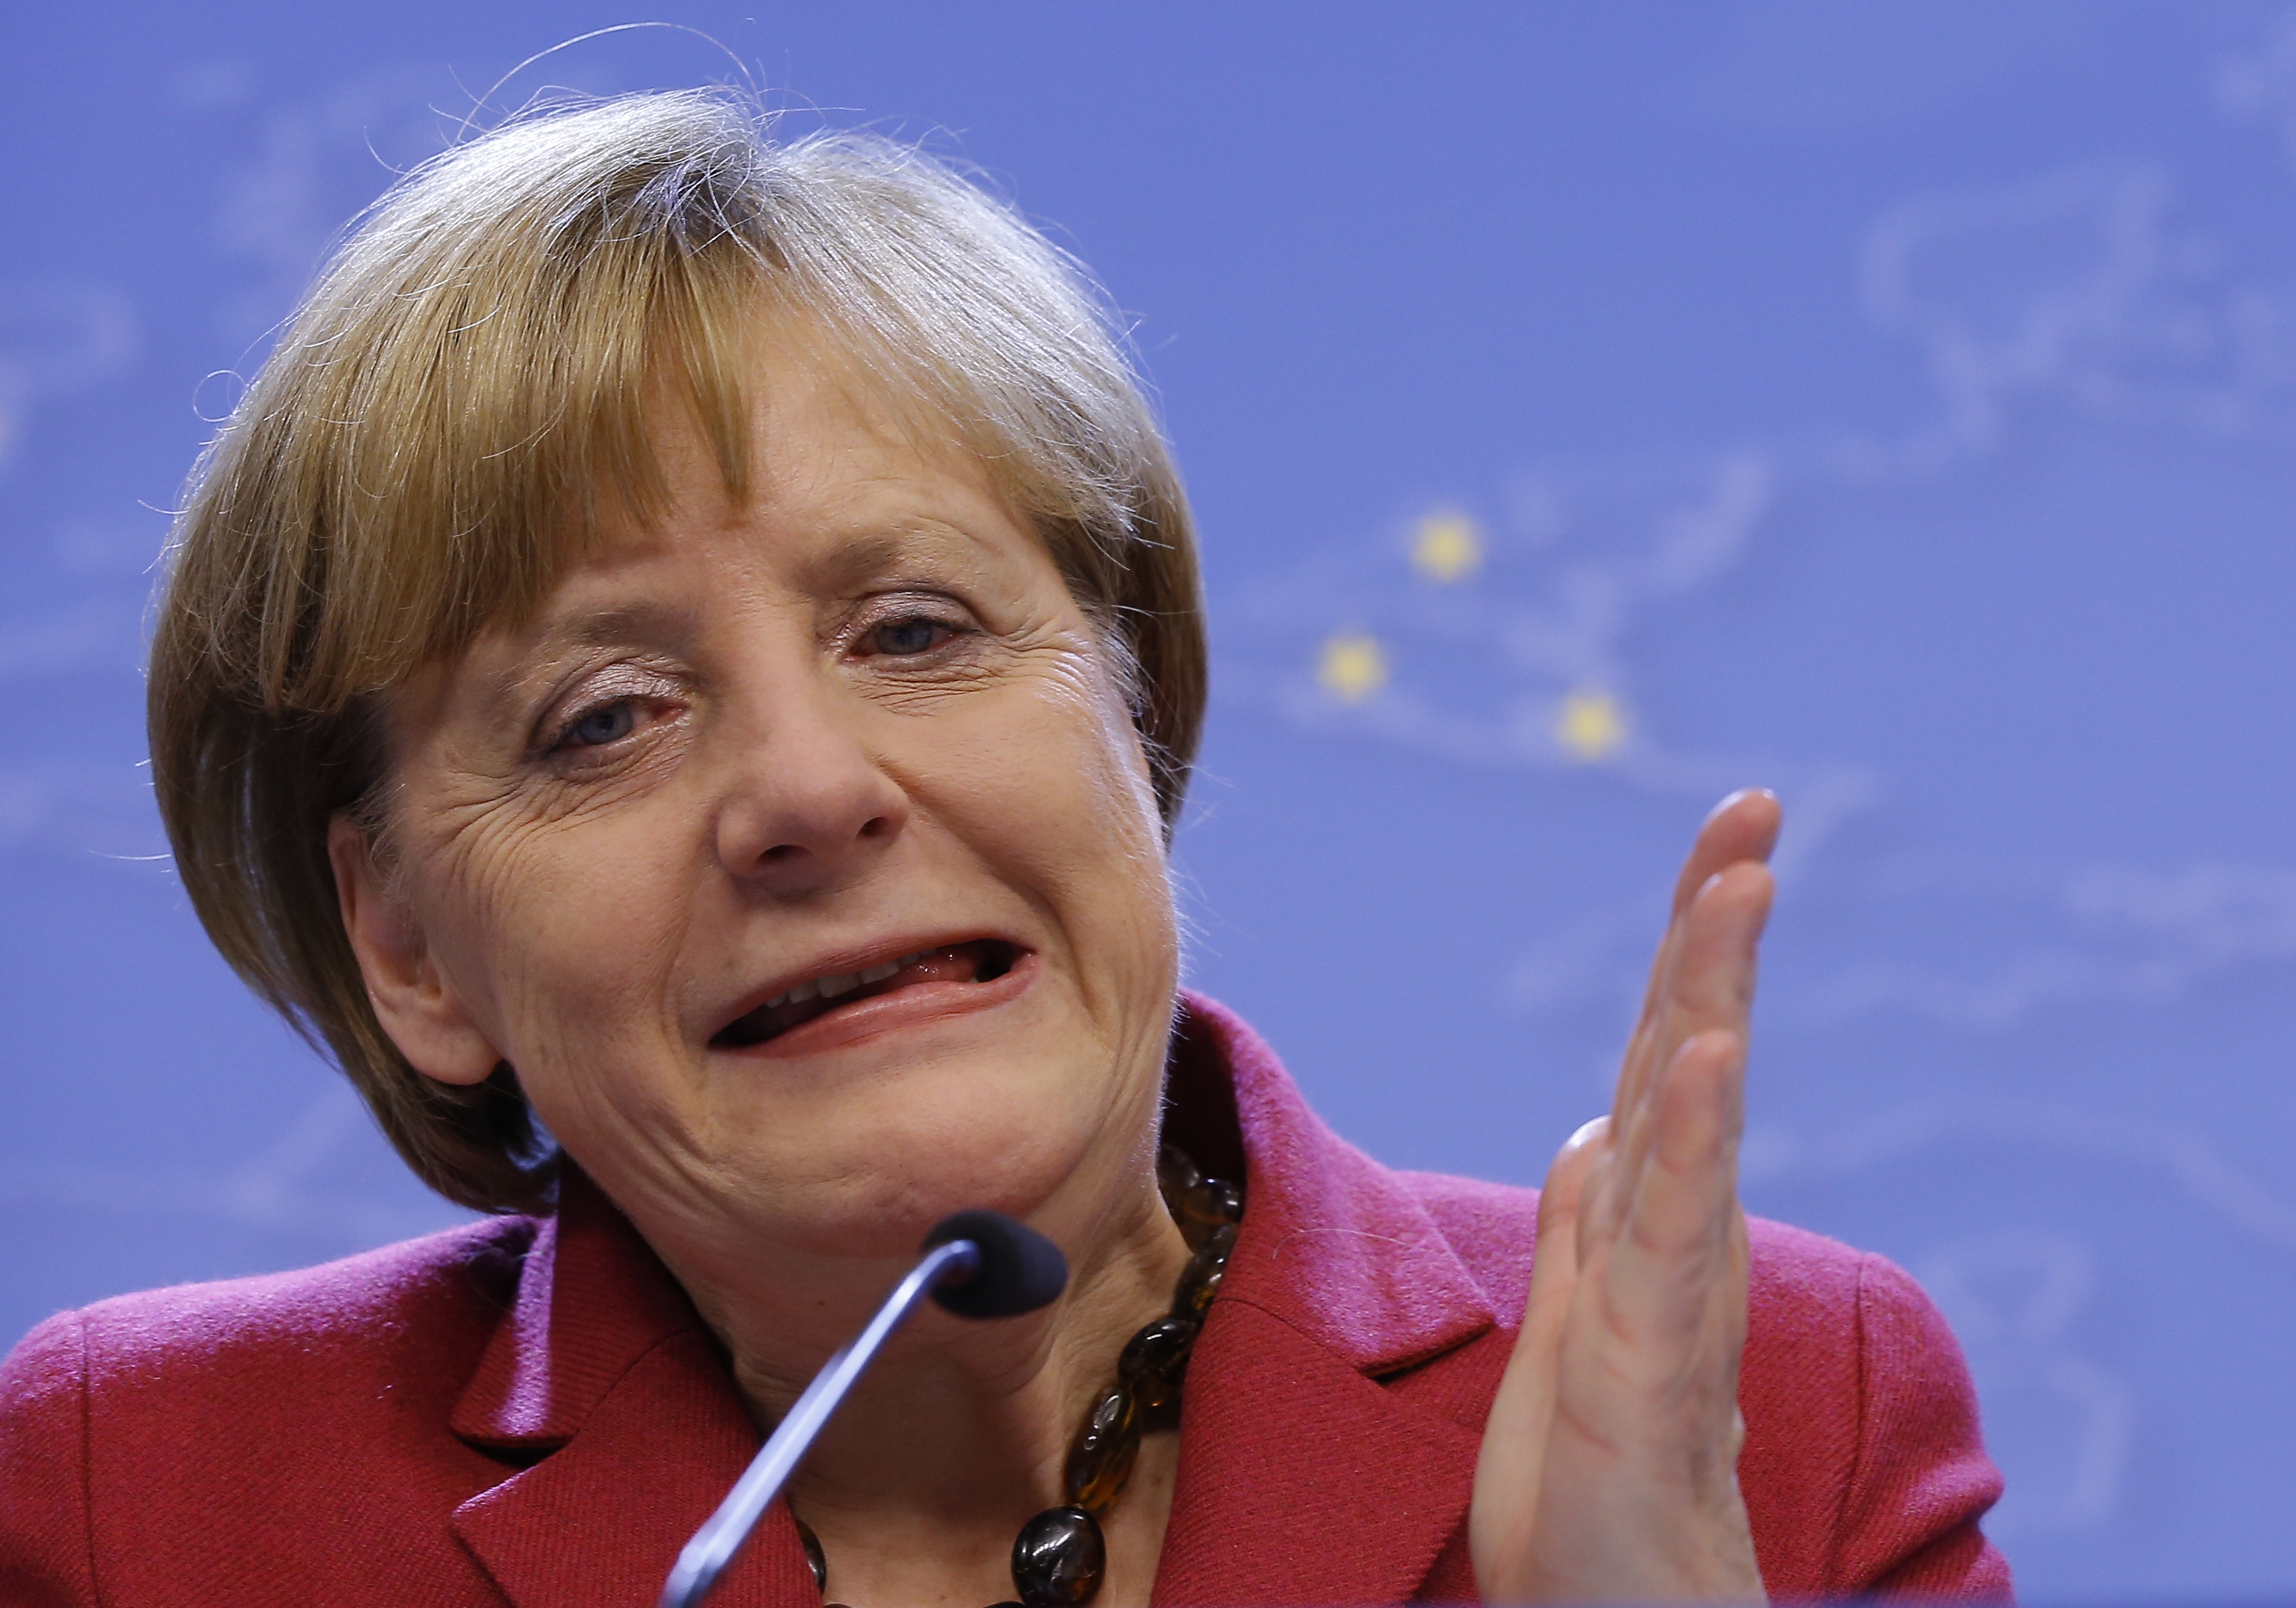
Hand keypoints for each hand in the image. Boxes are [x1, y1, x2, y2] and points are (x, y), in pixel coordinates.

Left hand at [1470, 789, 1779, 1603]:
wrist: (1614, 1606)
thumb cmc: (1597, 1479)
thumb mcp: (1577, 1322)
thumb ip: (1593, 1225)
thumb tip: (1595, 1130)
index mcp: (1646, 1218)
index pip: (1665, 1053)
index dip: (1688, 947)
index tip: (1723, 840)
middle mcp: (1675, 1234)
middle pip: (1690, 1050)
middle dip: (1714, 926)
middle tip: (1751, 811)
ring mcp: (1670, 1288)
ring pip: (1692, 1113)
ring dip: (1712, 993)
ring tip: (1738, 886)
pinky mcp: (1649, 1355)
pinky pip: (1670, 1228)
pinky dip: (1690, 1138)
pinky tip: (1705, 1057)